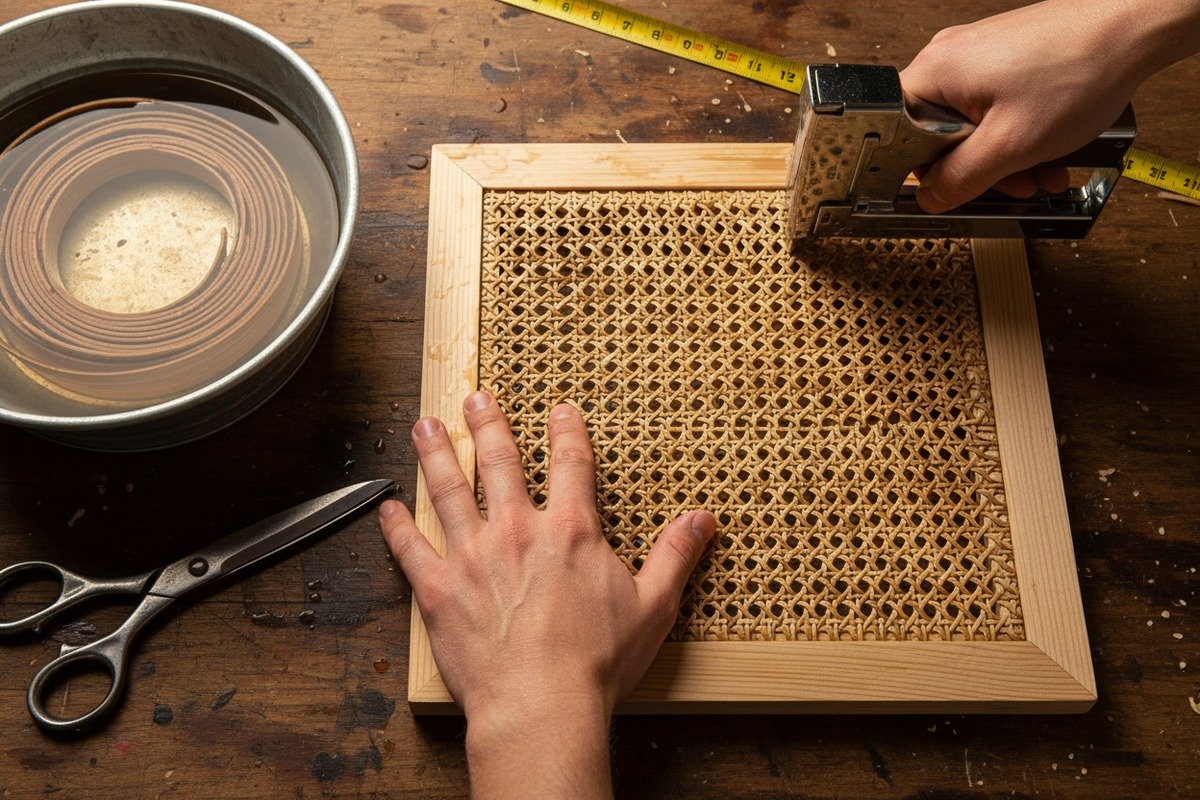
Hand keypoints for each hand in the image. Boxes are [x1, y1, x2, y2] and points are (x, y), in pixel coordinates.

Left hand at [378, 392, 715, 798]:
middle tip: (477, 398)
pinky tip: (386, 506)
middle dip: (489, 425)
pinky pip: (410, 549)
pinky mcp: (439, 590)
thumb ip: (675, 556)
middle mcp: (517, 531)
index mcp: (570, 531)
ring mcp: (473, 557)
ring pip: (448, 489)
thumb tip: (703, 520)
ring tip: (425, 425)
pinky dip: (396, 525)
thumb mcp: (653, 606)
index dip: (567, 431)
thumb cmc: (596, 663)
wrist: (540, 706)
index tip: (560, 409)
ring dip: (437, 453)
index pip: (570, 464)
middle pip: (500, 462)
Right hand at [901, 0, 1199, 212]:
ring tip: (1038, 170)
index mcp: (933, 74)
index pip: (897, 139)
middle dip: (975, 169)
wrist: (1131, 26)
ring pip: (969, 126)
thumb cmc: (1078, 68)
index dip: (924, 172)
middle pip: (937, 136)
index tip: (952, 189)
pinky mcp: (1001, 59)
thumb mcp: (1010, 146)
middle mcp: (947, 59)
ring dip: (1002, 158)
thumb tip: (929, 199)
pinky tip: (1044, 149)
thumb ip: (960, 180)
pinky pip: (992, 110)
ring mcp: (975, 56)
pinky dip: (1016, 135)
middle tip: (1009, 184)